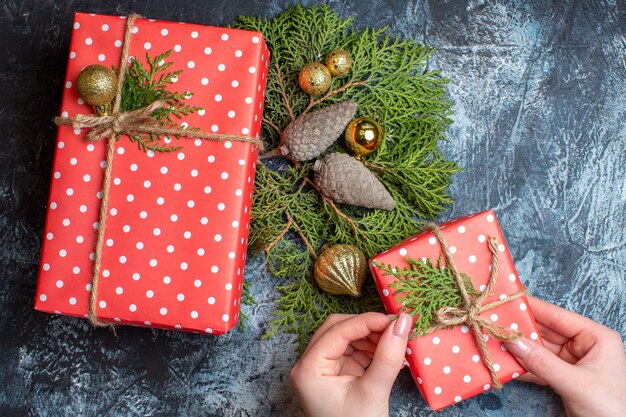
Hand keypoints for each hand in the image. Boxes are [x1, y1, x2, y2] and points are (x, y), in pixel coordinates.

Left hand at [290, 312, 411, 416]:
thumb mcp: (373, 392)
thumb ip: (387, 356)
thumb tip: (402, 323)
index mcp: (309, 369)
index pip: (337, 330)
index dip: (367, 321)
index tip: (395, 319)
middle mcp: (311, 365)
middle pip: (339, 329)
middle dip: (368, 327)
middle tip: (396, 328)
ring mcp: (323, 370)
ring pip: (347, 339)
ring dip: (373, 338)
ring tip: (398, 344)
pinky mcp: (337, 376)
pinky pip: (353, 352)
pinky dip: (372, 351)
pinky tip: (391, 355)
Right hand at [504, 295, 625, 416]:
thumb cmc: (611, 409)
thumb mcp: (575, 383)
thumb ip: (542, 362)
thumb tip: (512, 341)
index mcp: (596, 337)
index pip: (558, 316)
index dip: (532, 308)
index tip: (507, 301)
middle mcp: (584, 346)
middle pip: (545, 332)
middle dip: (520, 331)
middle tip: (493, 324)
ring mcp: (573, 362)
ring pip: (539, 350)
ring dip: (518, 350)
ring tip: (495, 343)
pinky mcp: (563, 378)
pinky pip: (538, 367)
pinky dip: (523, 367)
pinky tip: (506, 364)